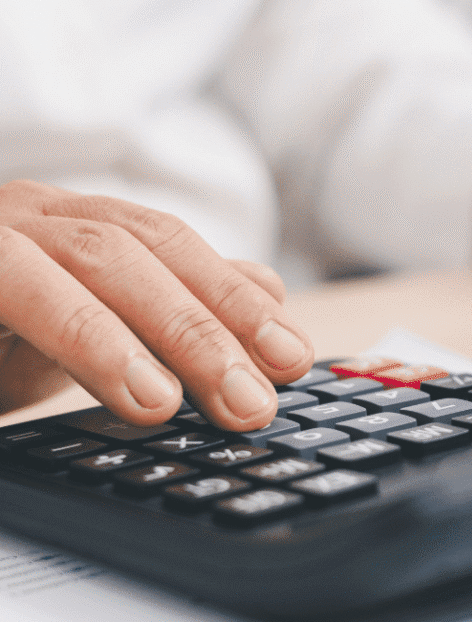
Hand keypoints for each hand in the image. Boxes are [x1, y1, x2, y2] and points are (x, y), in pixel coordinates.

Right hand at [0, 180, 312, 429]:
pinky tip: (98, 387)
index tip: (292, 358)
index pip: (169, 246)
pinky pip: (1, 292)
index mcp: (72, 223)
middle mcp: (24, 216)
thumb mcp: (90, 319)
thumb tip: (268, 291)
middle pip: (127, 252)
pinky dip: (59, 337)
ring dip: (115, 336)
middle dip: (197, 327)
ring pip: (55, 266)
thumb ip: (169, 302)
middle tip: (250, 403)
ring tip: (161, 405)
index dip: (231, 298)